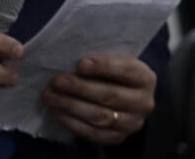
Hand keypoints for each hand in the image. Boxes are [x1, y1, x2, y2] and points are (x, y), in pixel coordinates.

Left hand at [41, 55, 155, 144]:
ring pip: (101, 117)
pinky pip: (95, 134)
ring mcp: (133, 123)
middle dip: (80, 88)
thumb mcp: (112, 59)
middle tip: (56, 81)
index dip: (103, 67)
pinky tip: (56, 111)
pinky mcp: (119, 137)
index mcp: (144, 78)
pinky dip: (73, 123)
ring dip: (71, 106)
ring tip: (50, 96)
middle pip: (110, 96)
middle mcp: (143, 103)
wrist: (124, 95)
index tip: (80, 63)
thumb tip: (67, 56)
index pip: (126, 71)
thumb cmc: (112, 71)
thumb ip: (97, 59)